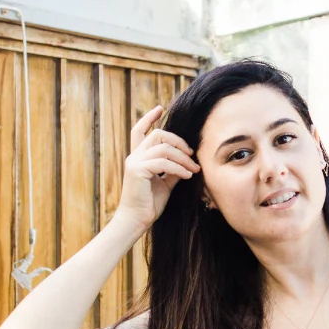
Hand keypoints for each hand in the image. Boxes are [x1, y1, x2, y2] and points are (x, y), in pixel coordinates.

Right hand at [114, 105, 199, 230]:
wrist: (137, 221)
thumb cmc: (149, 204)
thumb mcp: (165, 184)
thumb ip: (173, 170)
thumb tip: (187, 161)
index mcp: (139, 157)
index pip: (140, 130)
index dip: (149, 118)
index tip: (160, 108)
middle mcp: (134, 156)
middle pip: (158, 134)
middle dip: (179, 141)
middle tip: (192, 154)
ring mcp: (134, 162)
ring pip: (163, 147)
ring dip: (183, 157)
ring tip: (194, 169)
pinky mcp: (137, 170)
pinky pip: (163, 163)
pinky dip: (179, 168)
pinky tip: (188, 176)